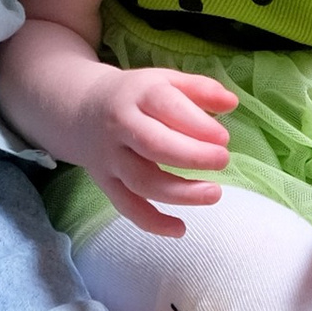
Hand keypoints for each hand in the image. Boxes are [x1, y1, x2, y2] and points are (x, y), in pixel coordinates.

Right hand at [72, 67, 237, 237]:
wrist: (80, 110)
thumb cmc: (135, 97)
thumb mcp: (164, 81)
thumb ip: (200, 89)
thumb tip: (231, 103)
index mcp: (138, 94)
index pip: (165, 106)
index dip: (197, 123)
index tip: (223, 137)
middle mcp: (120, 126)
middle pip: (153, 145)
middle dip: (192, 156)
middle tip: (223, 160)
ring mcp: (111, 158)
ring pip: (141, 181)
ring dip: (179, 193)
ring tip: (213, 193)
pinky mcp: (106, 183)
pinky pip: (126, 206)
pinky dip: (152, 222)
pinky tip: (180, 229)